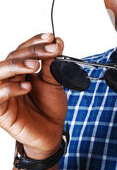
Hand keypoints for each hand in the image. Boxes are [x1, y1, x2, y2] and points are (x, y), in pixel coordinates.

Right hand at [0, 33, 67, 158]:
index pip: (23, 50)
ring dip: (17, 65)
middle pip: (13, 57)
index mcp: (22, 70)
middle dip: (32, 51)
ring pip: (0, 72)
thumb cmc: (49, 107)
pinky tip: (26, 87)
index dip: (35, 41)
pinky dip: (10, 89)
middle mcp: (10, 78)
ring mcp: (3, 93)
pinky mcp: (0, 109)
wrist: (51, 132)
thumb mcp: (54, 82)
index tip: (51, 37)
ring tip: (35, 66)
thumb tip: (57, 41)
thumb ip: (52, 64)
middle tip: (50, 50)